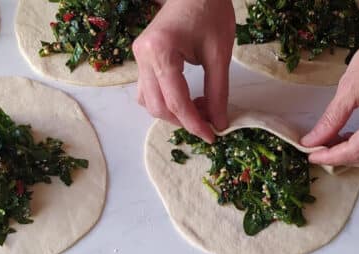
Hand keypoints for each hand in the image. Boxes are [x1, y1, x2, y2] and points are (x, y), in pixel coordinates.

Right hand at [133, 0, 234, 141]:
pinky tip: (186, 97)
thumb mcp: (220, 55)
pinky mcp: (142, 58)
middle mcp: (143, 56)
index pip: (176, 101)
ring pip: (148, 102)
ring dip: (172, 113)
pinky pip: (147, 90)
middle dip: (183, 121)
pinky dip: (165, 101)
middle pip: (157, 106)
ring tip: (200, 106)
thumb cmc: (210, 13)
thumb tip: (219, 123)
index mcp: (161, 51)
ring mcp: (139, 57)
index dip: (194, 123)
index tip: (212, 135)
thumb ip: (218, 92)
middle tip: (209, 120)